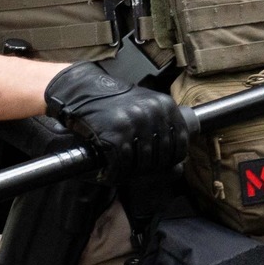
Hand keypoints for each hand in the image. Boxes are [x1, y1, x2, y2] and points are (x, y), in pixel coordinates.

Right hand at [45, 62, 187, 180]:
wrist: (82, 91)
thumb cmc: (115, 105)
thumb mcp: (146, 109)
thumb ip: (162, 133)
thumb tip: (177, 170)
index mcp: (166, 106)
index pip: (181, 144)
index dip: (170, 161)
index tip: (158, 167)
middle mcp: (153, 113)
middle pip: (162, 156)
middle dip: (148, 169)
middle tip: (135, 172)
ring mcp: (134, 123)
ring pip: (143, 162)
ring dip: (131, 173)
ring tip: (122, 172)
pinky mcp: (114, 133)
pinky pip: (121, 164)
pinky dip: (115, 173)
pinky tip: (109, 173)